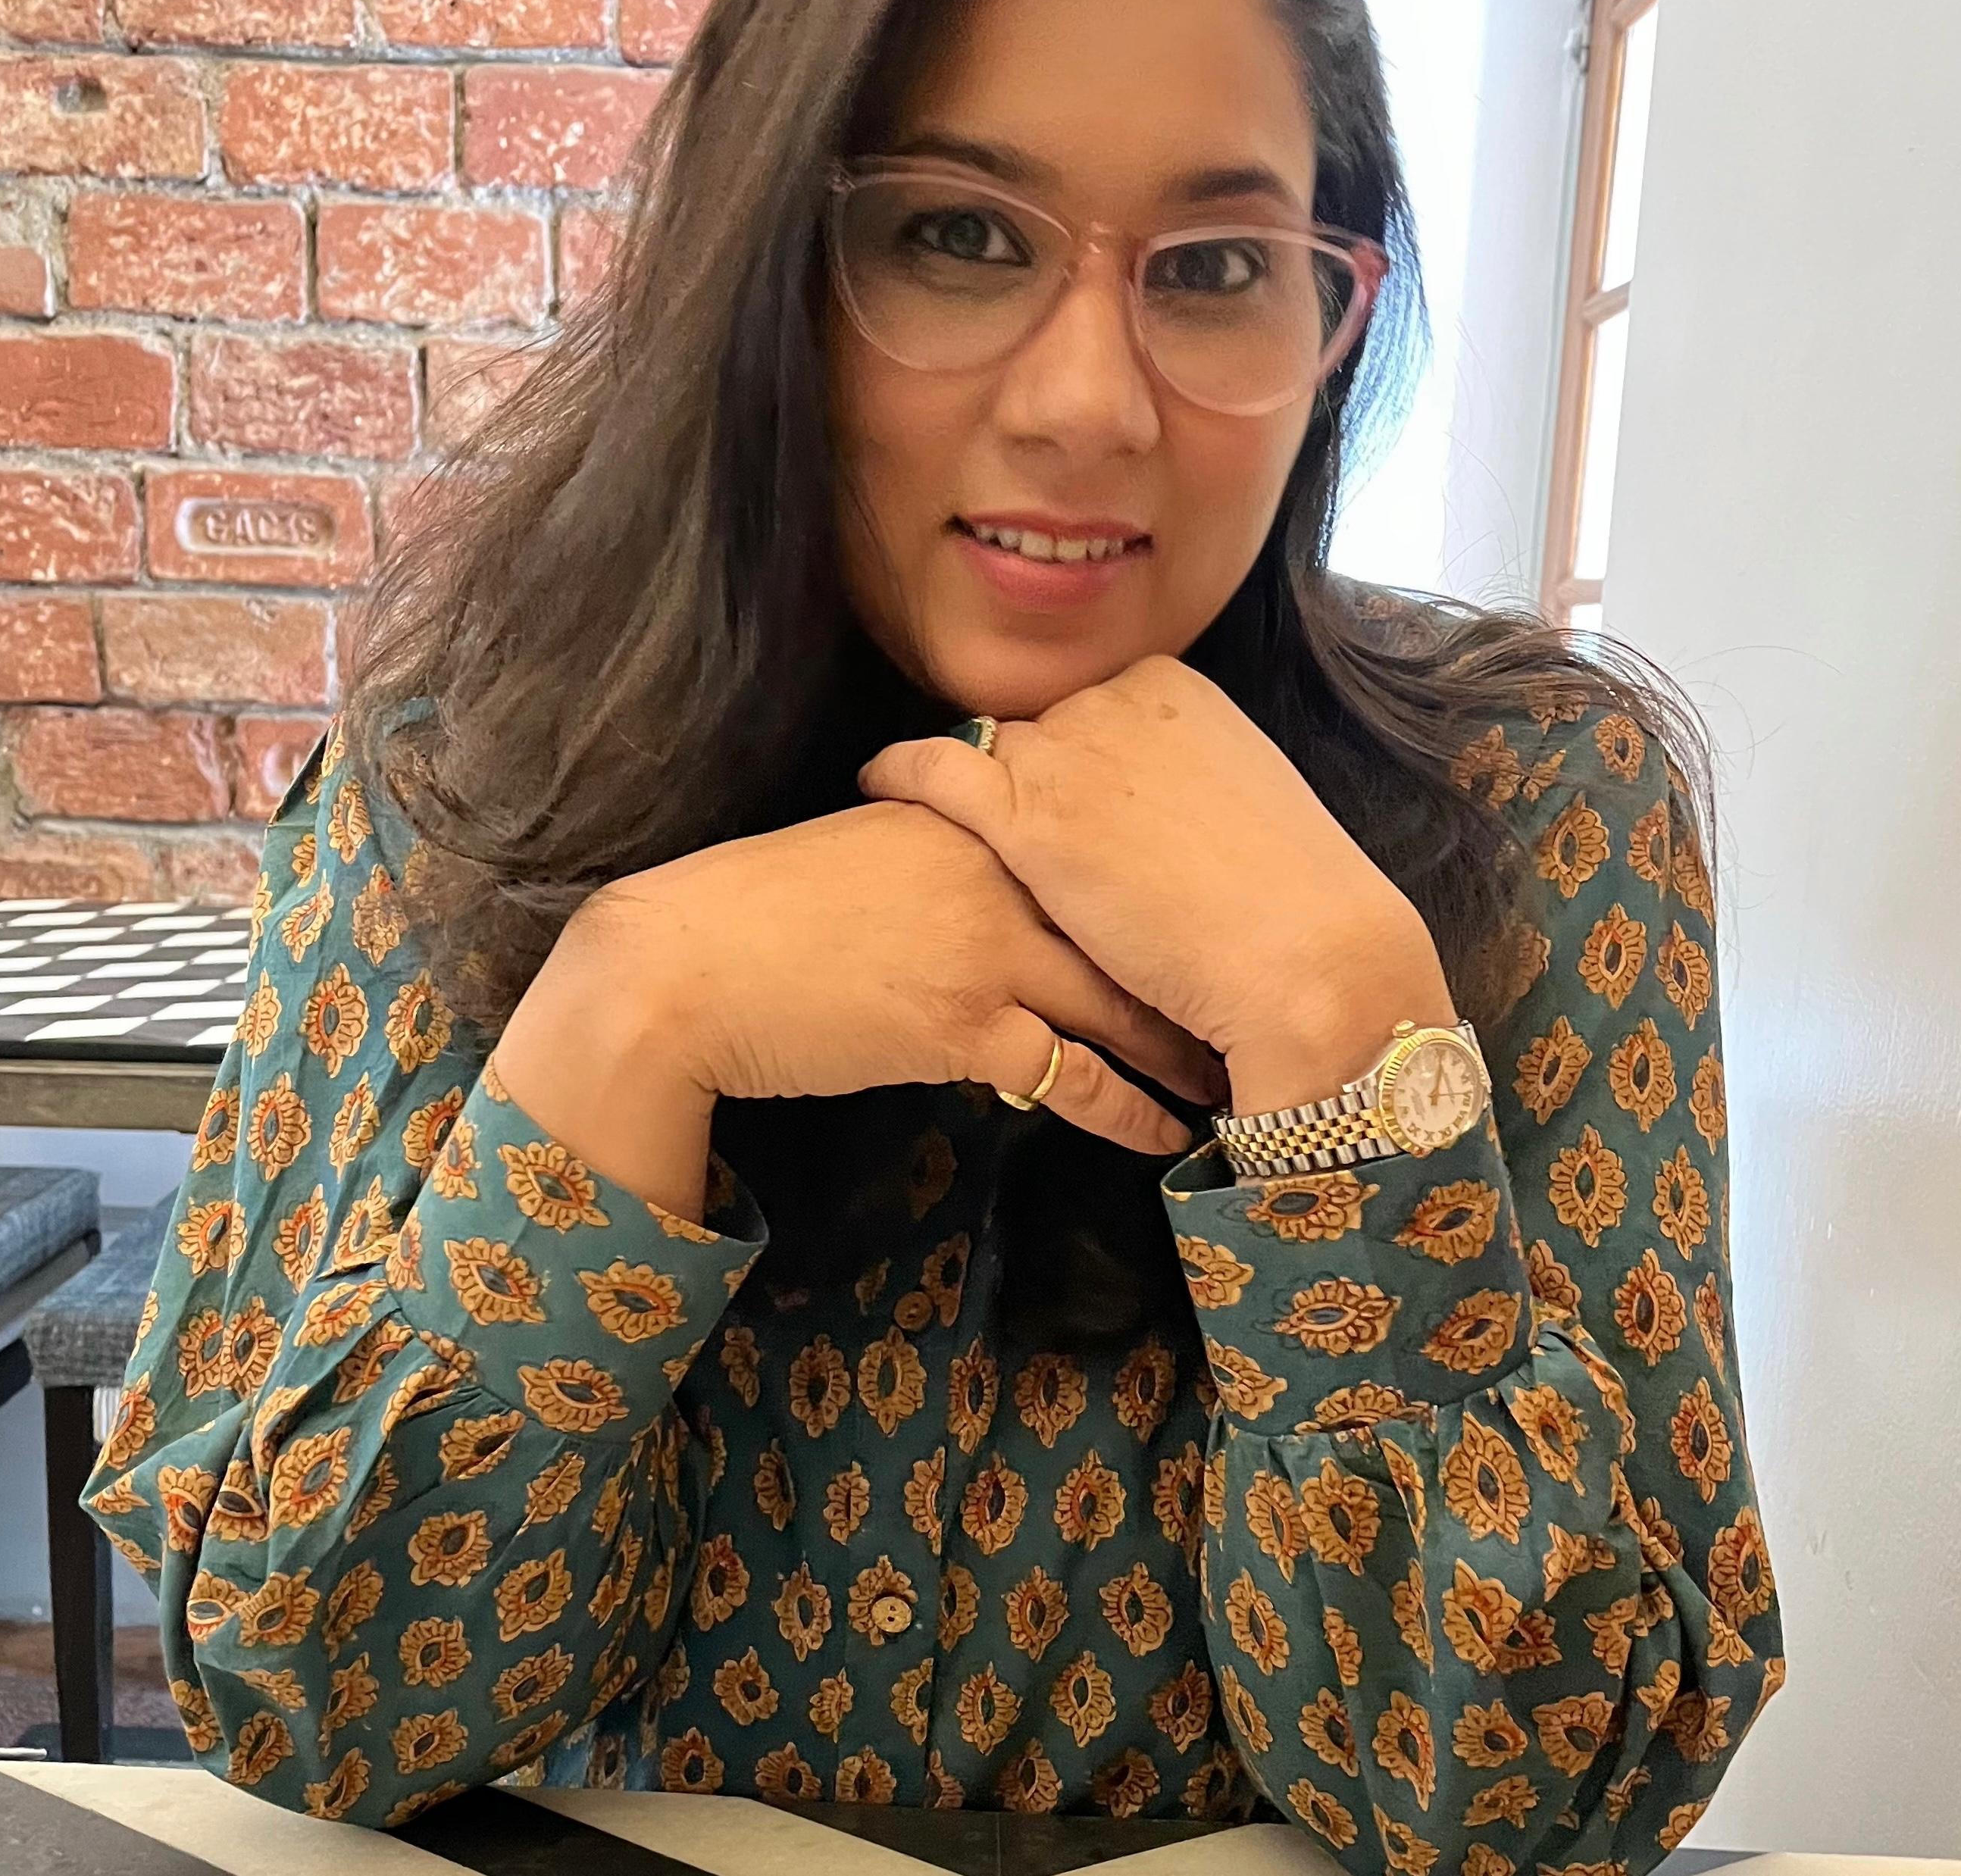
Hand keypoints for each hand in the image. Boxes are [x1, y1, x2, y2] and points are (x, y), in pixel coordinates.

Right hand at [498, 798, 1223, 1213]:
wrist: (691, 964)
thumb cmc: (773, 913)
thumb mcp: (879, 856)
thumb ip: (960, 857)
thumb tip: (1018, 877)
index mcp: (978, 821)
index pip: (1101, 848)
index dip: (1173, 891)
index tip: (1230, 916)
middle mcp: (997, 874)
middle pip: (1136, 923)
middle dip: (1207, 968)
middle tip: (1270, 998)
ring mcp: (986, 949)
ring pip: (1123, 1003)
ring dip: (1188, 1048)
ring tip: (1241, 1078)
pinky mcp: (962, 1026)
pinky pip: (1073, 1079)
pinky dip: (1130, 1113)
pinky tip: (1169, 1138)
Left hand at [858, 655, 1457, 1114]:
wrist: (1308, 964)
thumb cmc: (1287, 910)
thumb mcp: (1235, 804)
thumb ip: (1174, 781)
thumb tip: (1137, 802)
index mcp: (1174, 688)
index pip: (1090, 712)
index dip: (1074, 764)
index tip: (1069, 797)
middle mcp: (1115, 701)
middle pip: (1039, 733)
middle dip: (1033, 781)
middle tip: (1031, 837)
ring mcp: (1069, 754)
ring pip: (991, 757)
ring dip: (974, 794)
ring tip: (935, 820)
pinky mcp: (1027, 816)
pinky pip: (934, 772)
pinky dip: (899, 772)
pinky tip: (877, 782)